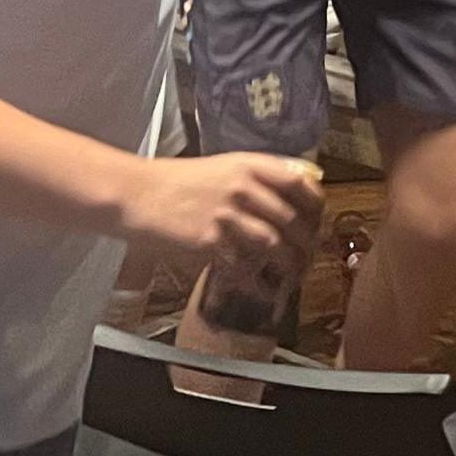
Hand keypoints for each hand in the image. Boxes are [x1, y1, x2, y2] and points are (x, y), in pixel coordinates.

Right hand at [124, 152, 324, 278]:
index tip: (318, 222)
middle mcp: (243, 187)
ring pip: (275, 244)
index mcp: (248, 164)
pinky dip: (258, 283)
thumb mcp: (223, 167)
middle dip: (306, 244)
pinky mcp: (210, 242)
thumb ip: (256, 178)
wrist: (137, 194)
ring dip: (289, 265)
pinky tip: (263, 290)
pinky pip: (245, 266)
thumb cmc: (178, 181)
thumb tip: (290, 195)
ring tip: (292, 277)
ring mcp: (227, 215)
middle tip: (308, 258)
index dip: (316, 206)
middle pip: (292, 219)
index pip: (299, 182)